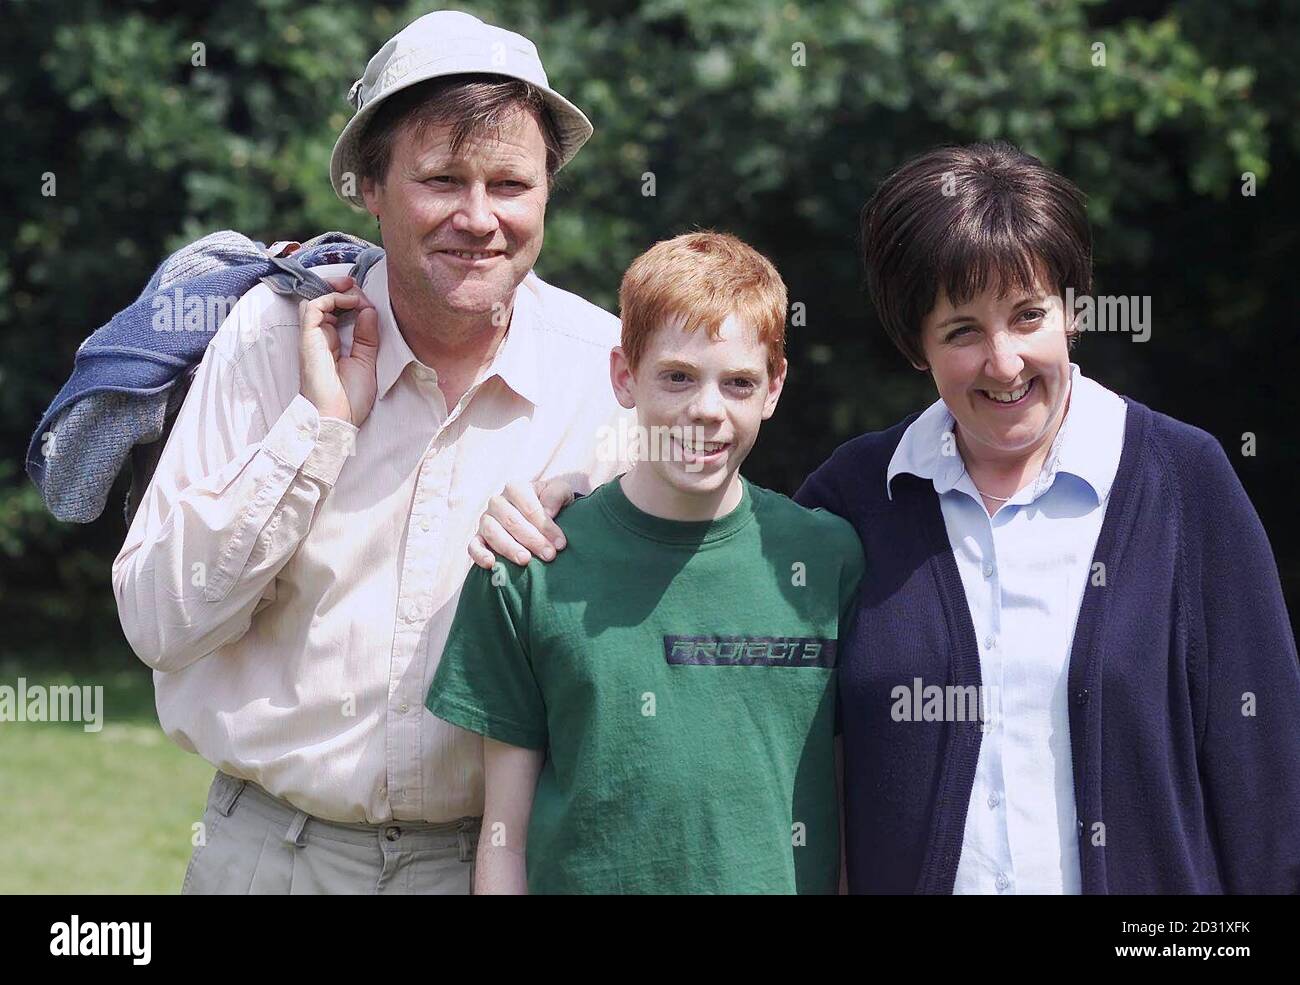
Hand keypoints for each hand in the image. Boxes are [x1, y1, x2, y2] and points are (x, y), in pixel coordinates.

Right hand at [298, 275, 379, 426]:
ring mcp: (313, 338)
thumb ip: (367, 337)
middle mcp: (321, 338)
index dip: (352, 301)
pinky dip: (330, 299)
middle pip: (325, 303)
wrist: (337, 417)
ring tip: (353, 290)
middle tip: (355, 284)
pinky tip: (350, 303)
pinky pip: (312, 309)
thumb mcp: (367, 362)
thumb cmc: (350, 398)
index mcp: (334, 344)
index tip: (370, 302)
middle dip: (340, 289)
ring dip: (334, 290)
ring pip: (316, 301)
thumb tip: (369, 310)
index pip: (338, 312)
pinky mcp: (308, 339)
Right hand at [469, 477, 576, 568]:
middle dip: (532, 540)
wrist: (542, 515)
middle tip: (549, 555)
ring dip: (510, 548)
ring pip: (493, 533)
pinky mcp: (478, 538)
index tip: (560, 543)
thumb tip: (549, 511)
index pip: (529, 507)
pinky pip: (474, 546)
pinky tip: (491, 564)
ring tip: (526, 560)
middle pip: (511, 521)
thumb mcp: (561, 492)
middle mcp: (497, 502)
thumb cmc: (552, 503)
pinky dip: (480, 555)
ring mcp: (486, 520)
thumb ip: (557, 495)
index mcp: (516, 489)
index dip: (545, 526)